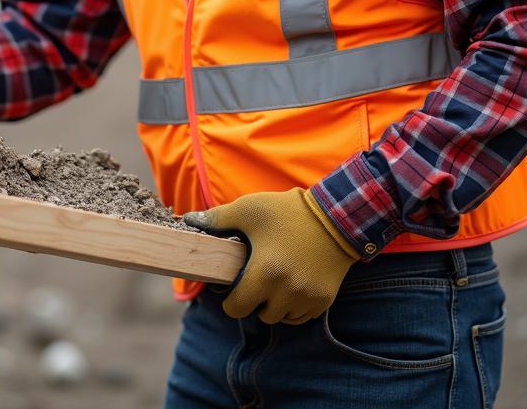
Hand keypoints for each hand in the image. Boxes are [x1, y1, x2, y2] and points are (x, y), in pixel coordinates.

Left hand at [183, 188, 358, 324]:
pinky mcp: (324, 300)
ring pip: (281, 318)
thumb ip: (219, 218)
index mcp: (265, 273)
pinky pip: (302, 317)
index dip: (232, 299)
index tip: (238, 284)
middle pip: (260, 315)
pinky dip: (296, 306)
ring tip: (280, 280)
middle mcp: (286, 291)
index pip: (235, 308)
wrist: (337, 214)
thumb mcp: (252, 208)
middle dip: (256, 301)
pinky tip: (297, 284)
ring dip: (277, 305)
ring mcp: (307, 297)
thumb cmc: (289, 211)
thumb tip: (189, 221)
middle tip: (261, 279)